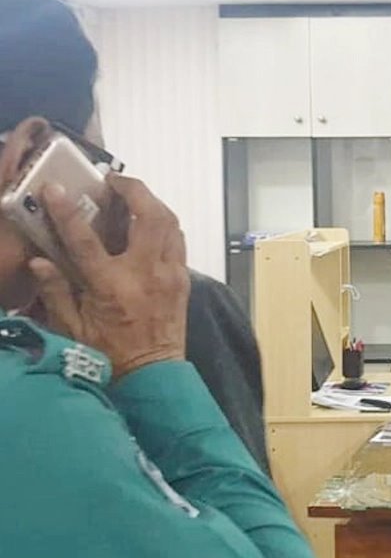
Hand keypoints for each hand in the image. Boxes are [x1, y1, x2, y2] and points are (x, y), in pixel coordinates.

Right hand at [30, 172, 189, 379]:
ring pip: (171, 224)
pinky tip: (150, 223)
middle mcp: (146, 274)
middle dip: (133, 190)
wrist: (154, 376)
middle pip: (149, 216)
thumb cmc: (109, 356)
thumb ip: (55, 292)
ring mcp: (170, 275)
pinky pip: (178, 241)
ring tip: (132, 195)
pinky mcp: (183, 280)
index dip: (68, 212)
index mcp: (112, 287)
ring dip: (152, 203)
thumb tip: (39, 261)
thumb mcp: (72, 329)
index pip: (86, 240)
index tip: (55, 190)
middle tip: (113, 181)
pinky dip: (165, 225)